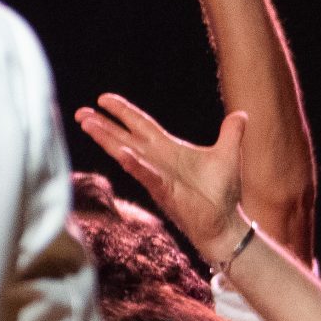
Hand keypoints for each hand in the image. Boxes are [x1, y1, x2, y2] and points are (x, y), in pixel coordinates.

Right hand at [74, 95, 248, 261]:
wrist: (225, 222)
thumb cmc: (221, 192)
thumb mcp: (228, 154)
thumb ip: (231, 133)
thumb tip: (241, 114)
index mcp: (169, 149)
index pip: (141, 125)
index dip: (123, 112)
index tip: (103, 98)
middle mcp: (157, 160)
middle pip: (125, 137)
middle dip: (103, 125)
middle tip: (80, 112)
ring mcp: (158, 175)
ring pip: (127, 153)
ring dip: (107, 139)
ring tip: (87, 124)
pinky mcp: (165, 191)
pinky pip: (147, 175)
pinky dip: (136, 164)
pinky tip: (122, 154)